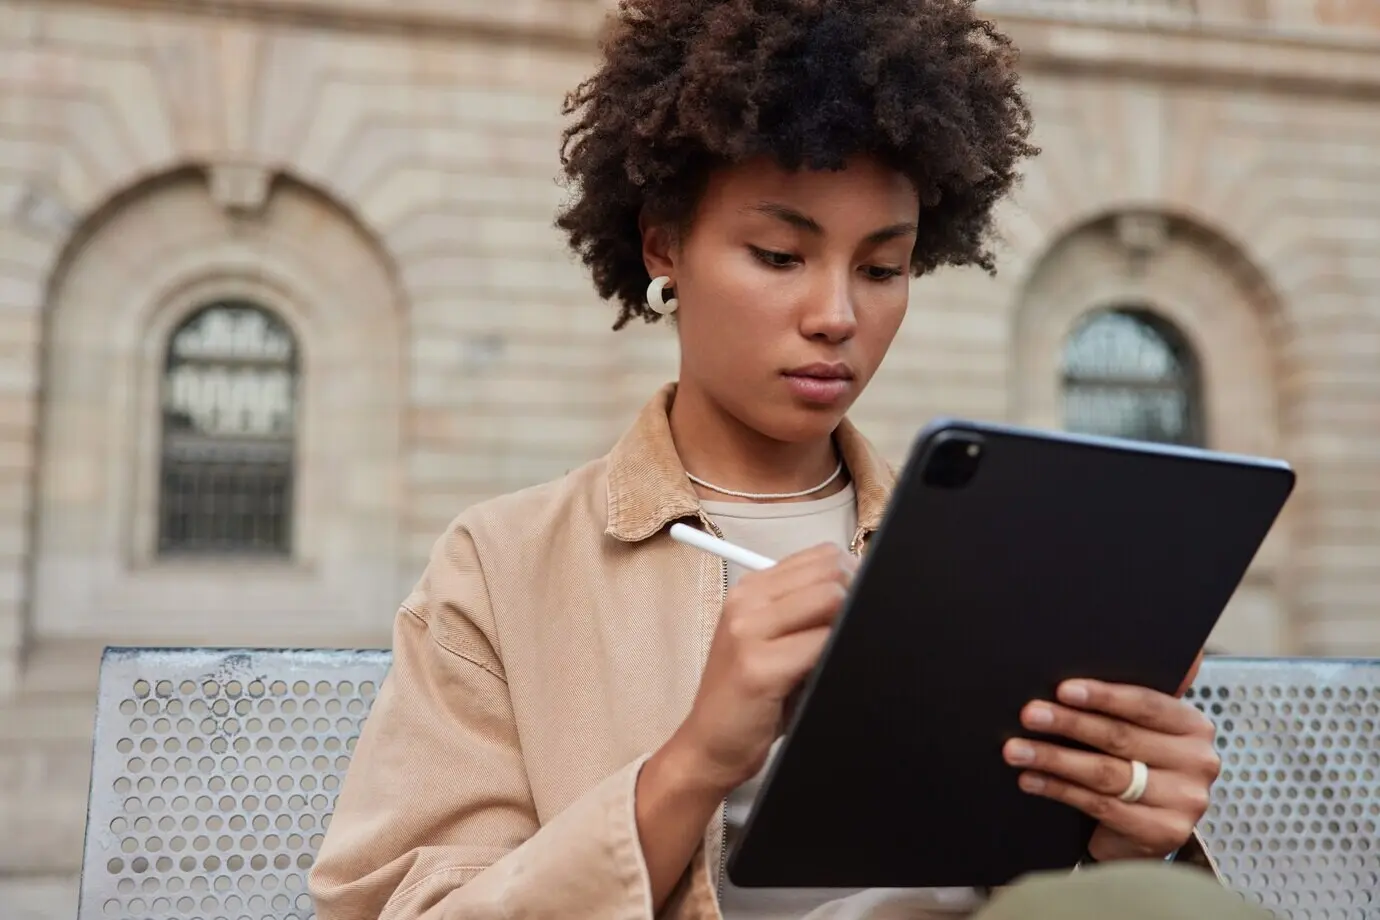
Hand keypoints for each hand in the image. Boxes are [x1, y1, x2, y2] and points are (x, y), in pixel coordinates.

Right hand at [670, 542, 855, 795]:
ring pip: (830, 599)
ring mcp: (748, 631)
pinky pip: (820, 644)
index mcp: (751, 589)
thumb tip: (861, 591)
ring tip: (834, 654)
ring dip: (846, 626)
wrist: (709, 744)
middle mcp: (747, 602)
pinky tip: (822, 675)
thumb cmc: (750, 696)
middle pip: (831, 571)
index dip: (853, 579)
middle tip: (848, 634)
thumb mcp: (772, 640)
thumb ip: (807, 610)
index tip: (857, 607)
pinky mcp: (759, 667)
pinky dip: (834, 656)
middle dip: (855, 599)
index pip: (824, 555)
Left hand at [1001, 673, 1219, 860]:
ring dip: (1054, 758)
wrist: (1144, 832)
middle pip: (1121, 737)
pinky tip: (1030, 779)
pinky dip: (1059, 790)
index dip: (1103, 696)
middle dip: (1068, 723)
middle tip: (1029, 715)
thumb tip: (1075, 670)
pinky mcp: (1165, 832)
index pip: (1145, 704)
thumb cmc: (1135, 767)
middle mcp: (1198, 761)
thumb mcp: (1139, 732)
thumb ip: (1124, 703)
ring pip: (1106, 773)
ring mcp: (1185, 800)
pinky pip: (1101, 806)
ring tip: (1016, 750)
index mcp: (1193, 725)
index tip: (1063, 689)